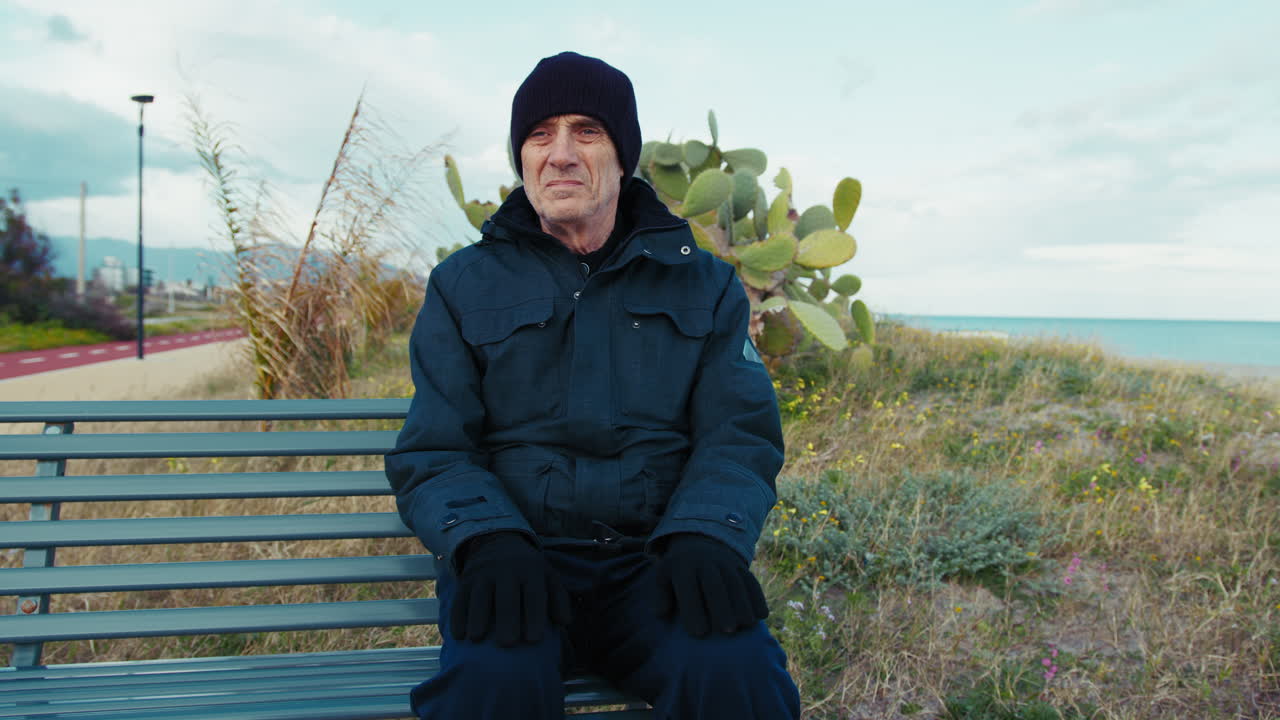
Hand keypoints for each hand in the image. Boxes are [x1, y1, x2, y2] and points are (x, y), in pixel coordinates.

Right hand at [450, 532, 571, 646]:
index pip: (534, 595)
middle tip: (507, 643)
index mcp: (530, 570)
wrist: (498, 542)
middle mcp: (506, 570)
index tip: (533, 640)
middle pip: (506, 597)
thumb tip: (564, 622)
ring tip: (477, 639)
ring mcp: (483, 574)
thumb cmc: (527, 569)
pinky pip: (459, 599)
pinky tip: (459, 635)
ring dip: (477, 617)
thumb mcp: (547, 576)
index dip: (534, 616)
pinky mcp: (465, 580)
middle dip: (507, 620)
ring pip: (479, 596)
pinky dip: (458, 617)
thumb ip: (558, 599)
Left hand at [652, 534, 768, 636]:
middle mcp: (705, 562)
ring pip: (736, 582)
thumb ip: (662, 595)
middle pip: (715, 585)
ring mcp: (725, 563)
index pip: (687, 587)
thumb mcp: (664, 576)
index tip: (698, 633)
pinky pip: (750, 580)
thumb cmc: (678, 569)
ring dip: (743, 603)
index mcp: (683, 566)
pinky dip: (757, 597)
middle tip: (727, 631)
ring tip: (747, 625)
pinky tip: (761, 615)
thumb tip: (662, 614)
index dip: (693, 609)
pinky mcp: (740, 566)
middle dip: (722, 607)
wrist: (698, 541)